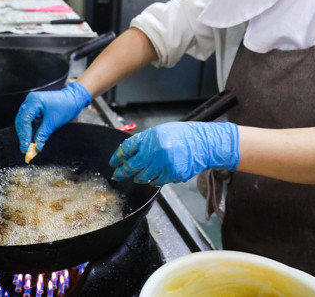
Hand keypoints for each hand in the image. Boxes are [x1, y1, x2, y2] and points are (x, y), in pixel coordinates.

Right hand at [14, 81, 91, 152]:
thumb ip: (42, 135)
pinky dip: (29, 128)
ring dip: (25, 132)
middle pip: (21, 120)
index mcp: (34, 101)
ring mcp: (31, 102)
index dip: (24, 135)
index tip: (26, 147)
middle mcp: (30, 100)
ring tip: (27, 145)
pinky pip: (28, 118)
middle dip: (23, 135)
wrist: (73, 99)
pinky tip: (31, 137)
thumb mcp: (53, 123)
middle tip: (25, 148)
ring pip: (23, 120)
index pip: (24, 120)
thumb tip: (36, 147)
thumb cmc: (66, 107)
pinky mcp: (34, 106)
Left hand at [109, 121, 239, 185]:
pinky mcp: (170, 175)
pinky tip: (154, 176)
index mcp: (149, 138)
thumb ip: (144, 142)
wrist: (202, 143)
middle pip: (130, 166)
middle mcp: (153, 152)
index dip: (117, 157)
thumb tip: (129, 152)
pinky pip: (156, 181)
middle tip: (117, 175)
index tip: (113, 162)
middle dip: (122, 172)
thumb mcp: (159, 132)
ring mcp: (162, 165)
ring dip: (138, 177)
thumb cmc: (181, 135)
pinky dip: (153, 180)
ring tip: (137, 176)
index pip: (126, 149)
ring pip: (143, 177)